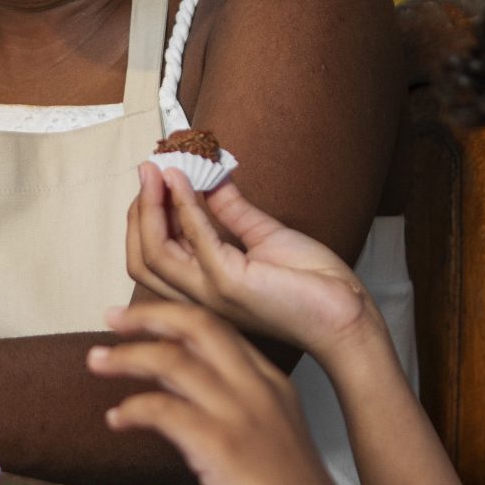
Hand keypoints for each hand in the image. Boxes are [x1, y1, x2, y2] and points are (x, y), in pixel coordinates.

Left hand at [89, 301, 356, 484]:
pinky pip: (164, 410)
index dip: (174, 316)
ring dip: (128, 357)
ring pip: (174, 361)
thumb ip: (227, 407)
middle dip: (149, 316)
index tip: (137, 316)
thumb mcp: (267, 439)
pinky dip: (133, 409)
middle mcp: (260, 389)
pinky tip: (116, 420)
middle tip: (111, 317)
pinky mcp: (223, 446)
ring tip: (96, 361)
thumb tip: (168, 389)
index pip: (220, 329)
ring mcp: (243, 415)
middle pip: (199, 327)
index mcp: (274, 384)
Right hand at [126, 162, 377, 363]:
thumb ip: (230, 210)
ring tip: (157, 172)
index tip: (155, 177)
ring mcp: (211, 293)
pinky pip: (195, 240)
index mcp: (203, 287)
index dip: (145, 216)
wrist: (346, 312)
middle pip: (141, 258)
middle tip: (148, 171)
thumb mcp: (262, 236)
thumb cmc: (312, 284)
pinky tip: (184, 182)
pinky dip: (184, 206)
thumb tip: (209, 177)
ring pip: (153, 254)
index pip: (152, 256)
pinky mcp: (230, 285)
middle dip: (137, 211)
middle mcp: (200, 296)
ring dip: (150, 207)